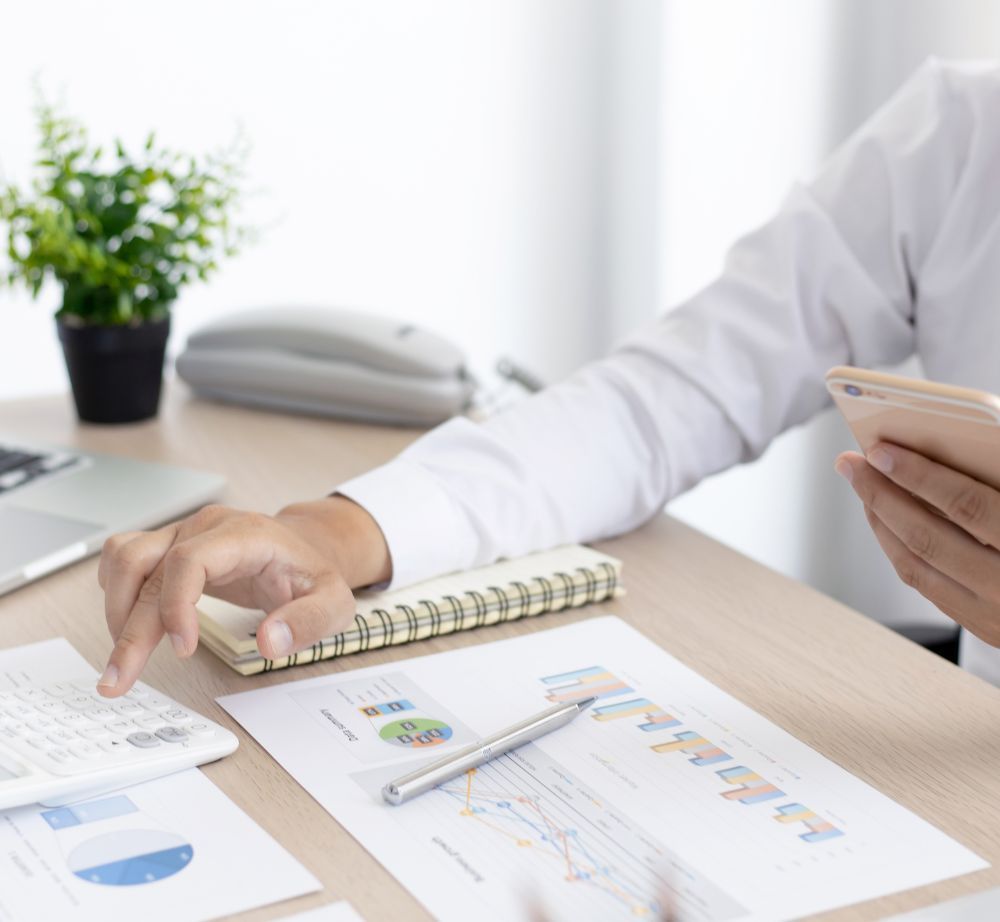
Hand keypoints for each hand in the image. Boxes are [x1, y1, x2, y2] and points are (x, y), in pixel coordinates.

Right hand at [96, 496, 390, 695]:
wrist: (304, 549)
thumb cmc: (312, 575)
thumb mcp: (333, 602)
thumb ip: (308, 622)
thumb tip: (271, 643)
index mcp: (245, 535)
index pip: (191, 560)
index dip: (177, 605)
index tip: (182, 649)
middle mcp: (206, 527)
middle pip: (148, 567)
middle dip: (130, 629)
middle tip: (120, 679)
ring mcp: (183, 532)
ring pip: (124, 559)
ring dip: (116, 609)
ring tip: (124, 658)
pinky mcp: (168, 545)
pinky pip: (122, 558)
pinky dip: (116, 592)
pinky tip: (126, 626)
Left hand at [835, 442, 999, 645]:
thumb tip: (970, 441)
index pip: (969, 507)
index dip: (921, 475)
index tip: (881, 449)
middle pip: (928, 537)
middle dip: (880, 495)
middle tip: (849, 461)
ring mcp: (997, 617)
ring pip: (916, 565)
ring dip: (880, 520)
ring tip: (861, 483)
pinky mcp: (986, 630)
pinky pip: (926, 584)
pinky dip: (897, 548)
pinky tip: (885, 519)